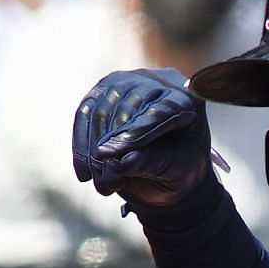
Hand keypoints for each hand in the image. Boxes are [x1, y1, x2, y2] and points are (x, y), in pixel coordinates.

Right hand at [72, 69, 216, 208]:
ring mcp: (129, 83)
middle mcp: (158, 82)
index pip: (158, 112)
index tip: (111, 157)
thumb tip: (122, 161)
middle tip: (107, 186)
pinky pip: (85, 113)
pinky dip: (81, 144)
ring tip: (102, 186)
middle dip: (111, 148)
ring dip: (94, 152)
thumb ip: (154, 163)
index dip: (133, 134)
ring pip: (101, 112)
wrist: (167, 172)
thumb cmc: (180, 169)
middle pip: (126, 110)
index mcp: (187, 97)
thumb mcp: (177, 171)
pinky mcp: (104, 90)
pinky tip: (83, 172)